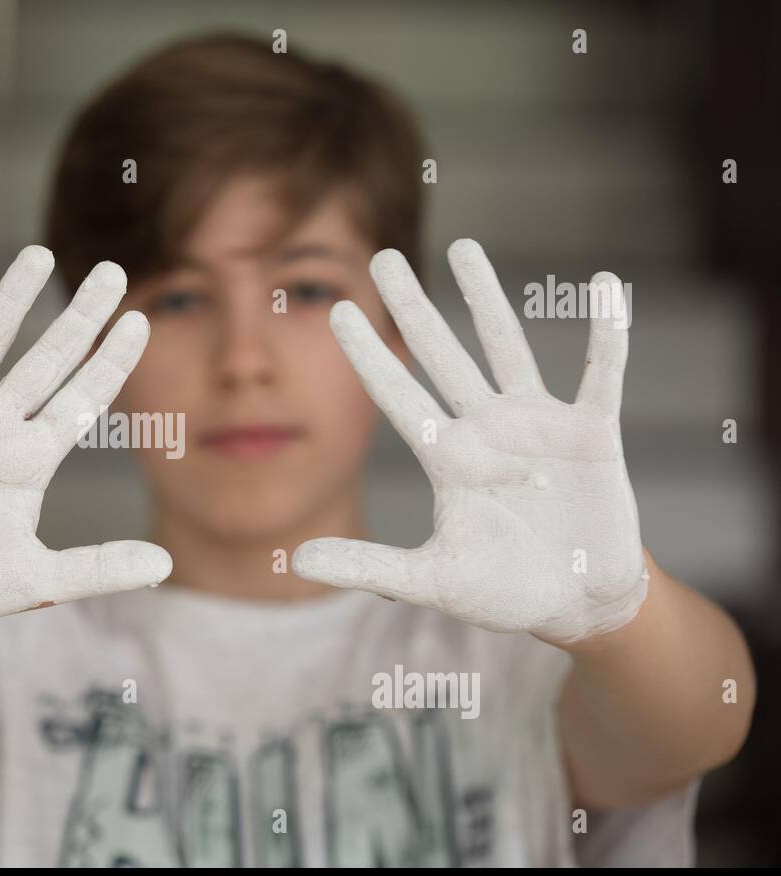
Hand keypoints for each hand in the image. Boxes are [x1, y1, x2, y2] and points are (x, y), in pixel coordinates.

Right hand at [0, 246, 171, 625]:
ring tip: (36, 254)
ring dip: (8, 302)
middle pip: (45, 361)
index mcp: (29, 460)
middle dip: (78, 318)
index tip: (140, 320)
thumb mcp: (32, 579)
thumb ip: (97, 568)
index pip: (80, 399)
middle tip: (111, 270)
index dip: (110, 362)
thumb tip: (166, 565)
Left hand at [293, 239, 646, 643]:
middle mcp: (484, 429)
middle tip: (383, 257)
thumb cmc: (505, 590)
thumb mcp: (432, 580)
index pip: (396, 395)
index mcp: (445, 458)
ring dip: (487, 298)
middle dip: (413, 307)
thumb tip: (293, 561)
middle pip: (441, 355)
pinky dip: (606, 335)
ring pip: (506, 347)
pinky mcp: (591, 433)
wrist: (578, 605)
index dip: (368, 354)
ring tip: (463, 247)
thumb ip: (367, 567)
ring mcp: (536, 425)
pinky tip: (602, 286)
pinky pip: (601, 375)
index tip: (335, 310)